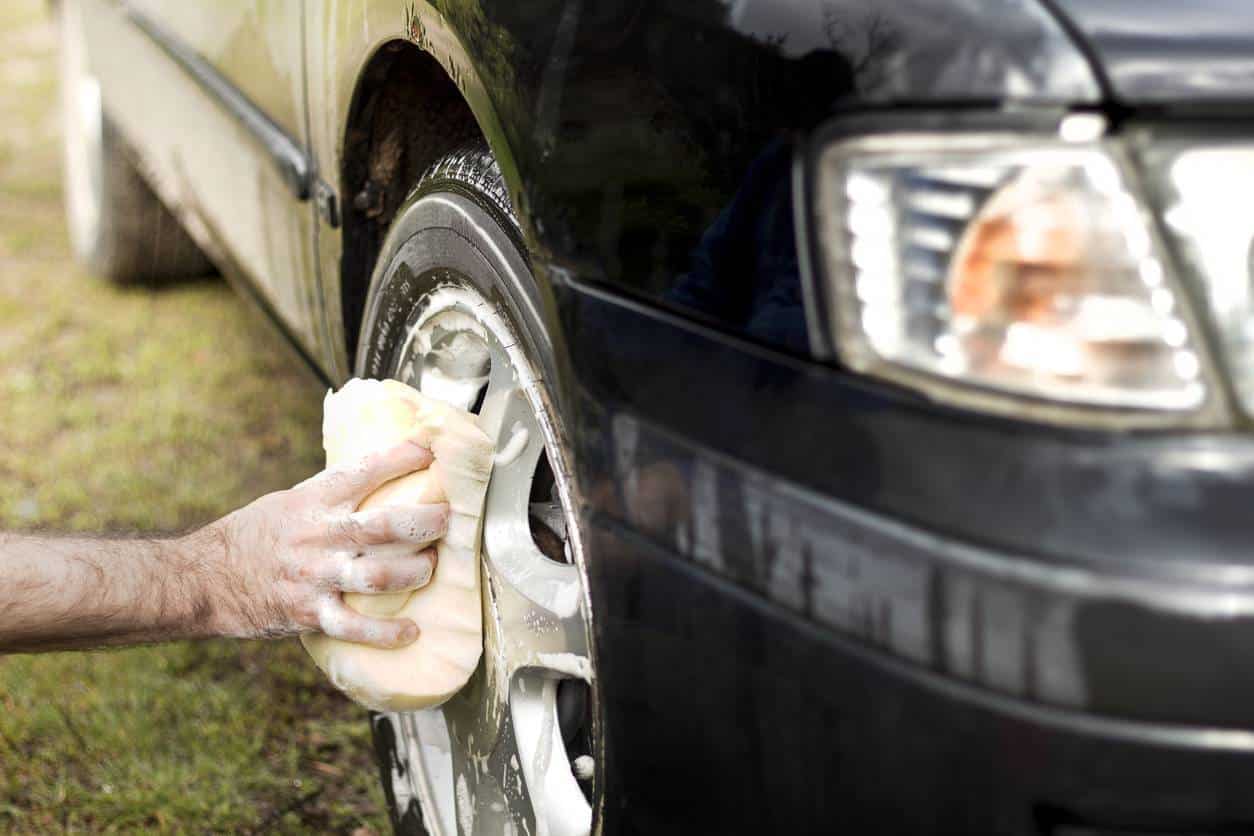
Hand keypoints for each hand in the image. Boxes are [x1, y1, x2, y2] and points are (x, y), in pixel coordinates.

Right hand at [203, 438, 447, 647]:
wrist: (206, 578)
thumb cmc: (257, 534)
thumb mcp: (292, 500)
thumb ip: (335, 494)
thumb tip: (386, 474)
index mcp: (313, 501)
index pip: (363, 471)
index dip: (400, 458)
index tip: (430, 450)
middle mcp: (318, 536)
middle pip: (383, 526)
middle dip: (424, 521)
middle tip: (448, 517)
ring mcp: (315, 577)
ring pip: (378, 576)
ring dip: (415, 572)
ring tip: (432, 566)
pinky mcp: (309, 614)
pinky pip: (355, 626)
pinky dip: (386, 633)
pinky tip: (412, 631)